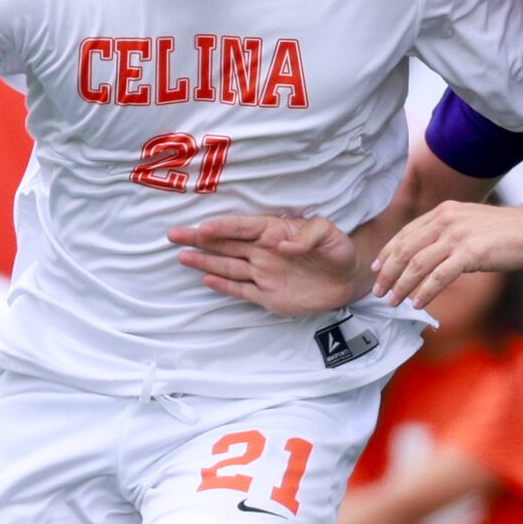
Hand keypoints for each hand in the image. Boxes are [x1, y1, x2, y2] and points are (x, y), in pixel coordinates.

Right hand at [169, 214, 368, 316]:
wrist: (348, 278)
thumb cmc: (338, 249)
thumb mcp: (329, 234)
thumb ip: (307, 236)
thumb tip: (281, 245)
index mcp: (274, 232)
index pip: (243, 228)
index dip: (223, 227)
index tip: (203, 228)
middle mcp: (262, 252)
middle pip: (226, 245)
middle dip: (200, 239)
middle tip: (174, 234)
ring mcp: (263, 274)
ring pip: (228, 266)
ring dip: (205, 262)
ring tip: (181, 256)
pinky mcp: (267, 296)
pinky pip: (241, 290)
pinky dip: (224, 286)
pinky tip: (205, 280)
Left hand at [370, 201, 522, 309]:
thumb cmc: (505, 230)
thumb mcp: (469, 222)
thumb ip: (449, 232)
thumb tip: (432, 254)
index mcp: (443, 212)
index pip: (406, 233)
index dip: (388, 252)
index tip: (377, 268)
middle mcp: (446, 221)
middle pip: (406, 249)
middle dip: (388, 272)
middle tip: (379, 291)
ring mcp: (457, 236)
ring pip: (418, 264)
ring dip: (402, 285)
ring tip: (393, 301)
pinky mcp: (470, 253)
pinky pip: (439, 276)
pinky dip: (425, 292)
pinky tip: (418, 304)